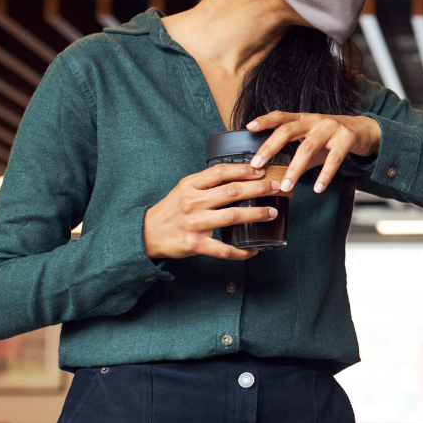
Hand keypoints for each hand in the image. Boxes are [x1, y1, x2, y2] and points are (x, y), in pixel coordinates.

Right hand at [143, 163, 279, 260]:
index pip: (220, 172)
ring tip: (272, 212)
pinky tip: (253, 250)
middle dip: (258, 188)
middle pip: (232, 192)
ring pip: (232, 217)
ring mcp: (194, 223)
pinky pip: (223, 249)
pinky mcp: (195, 244)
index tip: (261, 170)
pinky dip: (240, 252)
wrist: (145, 233)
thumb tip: (237, 176)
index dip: (243, 170)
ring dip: (256, 214)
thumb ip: (205, 183)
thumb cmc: (170, 210)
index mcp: (190, 185)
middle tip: (276, 187)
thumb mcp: (184, 189)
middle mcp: (193, 202)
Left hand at [245, 112, 381, 192]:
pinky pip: (333, 160)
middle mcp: (315, 120)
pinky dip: (324, 175)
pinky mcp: (346, 139)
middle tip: (257, 164)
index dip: (265, 120)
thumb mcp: (313, 139)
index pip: (281, 116)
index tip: (249, 127)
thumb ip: (296, 150)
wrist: (365, 130)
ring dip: (295, 169)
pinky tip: (317, 188)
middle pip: (288, 131)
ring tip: (286, 186)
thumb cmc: (333, 137)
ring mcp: (331, 128)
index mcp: (304, 119)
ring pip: (307, 148)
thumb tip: (274, 171)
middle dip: (270, 147)